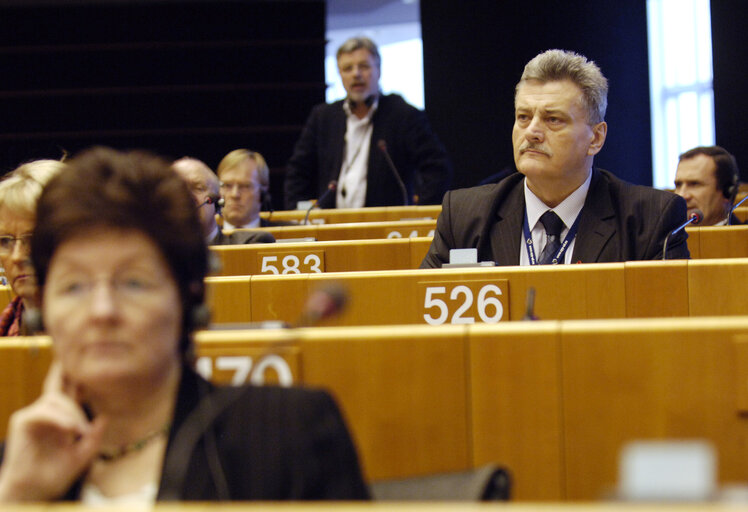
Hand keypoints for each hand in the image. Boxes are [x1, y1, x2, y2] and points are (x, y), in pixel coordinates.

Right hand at [0, 362, 107, 501]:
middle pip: (56, 385)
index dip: (79, 379)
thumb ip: (94, 437)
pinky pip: (43, 412)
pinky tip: (69, 428)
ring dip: (71, 412)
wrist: (34, 489)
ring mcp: (35, 415)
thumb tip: (105, 417)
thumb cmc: (57, 472)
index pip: (71, 392)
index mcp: (63, 418)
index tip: (92, 368)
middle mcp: (48, 412)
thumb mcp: (83, 454)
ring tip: (79, 430)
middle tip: (72, 357)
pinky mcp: (23, 421)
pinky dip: (58, 418)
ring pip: (55, 399)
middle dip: (64, 371)